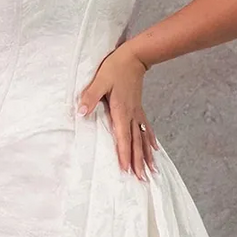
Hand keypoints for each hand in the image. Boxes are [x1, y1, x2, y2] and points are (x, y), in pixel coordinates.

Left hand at [77, 41, 158, 180]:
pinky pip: (147, 129)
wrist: (134, 57)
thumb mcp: (99, 80)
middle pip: (136, 143)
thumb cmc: (115, 68)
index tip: (126, 170)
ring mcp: (138, 113)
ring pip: (143, 139)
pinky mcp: (139, 109)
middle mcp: (132, 116)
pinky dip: (151, 141)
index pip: (123, 138)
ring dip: (147, 156)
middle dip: (139, 162)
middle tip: (141, 179)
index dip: (124, 154)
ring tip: (152, 171)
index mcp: (121, 111)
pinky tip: (155, 150)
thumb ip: (90, 97)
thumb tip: (80, 112)